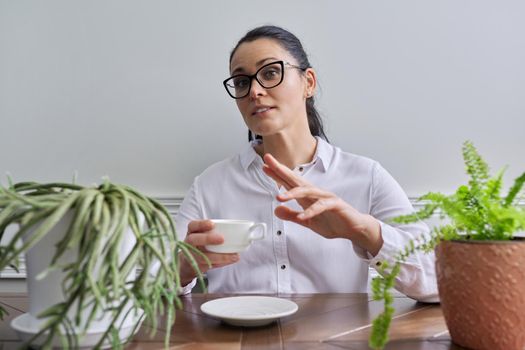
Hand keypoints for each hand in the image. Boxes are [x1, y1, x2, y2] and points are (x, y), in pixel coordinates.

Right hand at [179, 220, 239, 284]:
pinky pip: (208, 266)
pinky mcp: (196, 267)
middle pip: (193, 240)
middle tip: (221, 239)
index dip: (201, 224)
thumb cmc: (200, 245)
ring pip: (202, 256)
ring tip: (233, 256)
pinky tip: (230, 260)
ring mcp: (191, 256)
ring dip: (219, 256)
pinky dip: (221, 263)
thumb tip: (238, 231)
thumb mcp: (203, 235)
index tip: (212, 224)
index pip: (192, 226)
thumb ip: (215, 232)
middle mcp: (189, 244)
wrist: (187, 264)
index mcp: (192, 233)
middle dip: (207, 239)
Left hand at [262, 154, 382, 254]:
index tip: (264, 166)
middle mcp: (315, 193)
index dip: (277, 174)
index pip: (289, 182)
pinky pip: (321, 206)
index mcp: (307, 196)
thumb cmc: (332, 222)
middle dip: (281, 170)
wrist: (353, 228)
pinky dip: (311, 211)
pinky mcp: (335, 205)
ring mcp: (325, 197)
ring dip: (293, 193)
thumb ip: (292, 216)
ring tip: (279, 197)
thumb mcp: (307, 222)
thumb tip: (276, 210)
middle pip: (295, 179)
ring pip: (307, 191)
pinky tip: (302, 216)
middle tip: (268, 162)